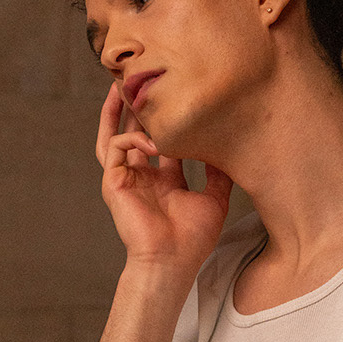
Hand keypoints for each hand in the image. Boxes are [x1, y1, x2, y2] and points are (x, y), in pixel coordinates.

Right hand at [95, 82, 231, 272]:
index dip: (164, 121)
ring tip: (120, 87)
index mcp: (162, 180)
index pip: (159, 142)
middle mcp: (142, 177)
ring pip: (112, 135)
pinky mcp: (114, 183)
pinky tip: (152, 143)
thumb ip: (218, 174)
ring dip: (115, 112)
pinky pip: (115, 148)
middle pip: (131, 132)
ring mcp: (126, 180)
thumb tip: (230, 151)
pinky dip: (131, 138)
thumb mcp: (215, 200)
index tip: (175, 98)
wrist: (173, 263)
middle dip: (133, 107)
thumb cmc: (192, 240)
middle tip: (138, 78)